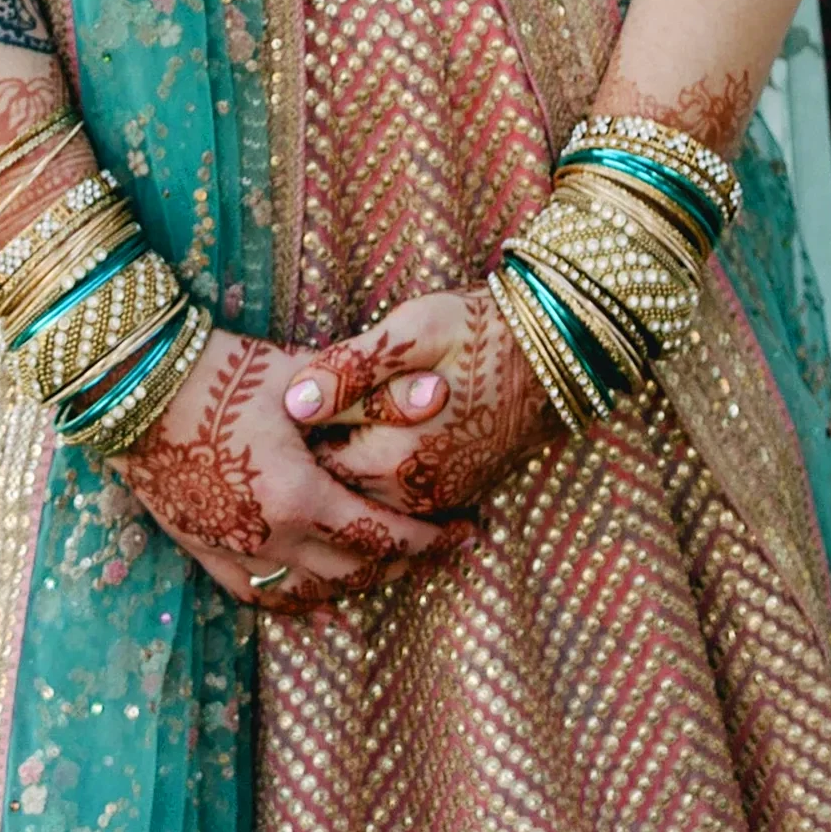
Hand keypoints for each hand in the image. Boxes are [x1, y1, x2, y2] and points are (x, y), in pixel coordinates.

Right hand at [114, 328, 473, 607]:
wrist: (134, 385)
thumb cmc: (222, 370)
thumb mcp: (302, 377)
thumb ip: (373, 394)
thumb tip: (440, 398)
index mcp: (299, 498)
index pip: (383, 539)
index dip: (431, 542)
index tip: (466, 534)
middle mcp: (270, 538)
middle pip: (354, 573)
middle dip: (404, 564)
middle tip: (437, 548)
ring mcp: (234, 551)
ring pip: (311, 592)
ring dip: (356, 583)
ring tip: (387, 564)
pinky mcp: (205, 550)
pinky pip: (263, 594)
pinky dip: (300, 595)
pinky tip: (317, 588)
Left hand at [284, 287, 559, 516]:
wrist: (555, 353)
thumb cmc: (481, 331)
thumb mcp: (415, 331)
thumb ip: (353, 369)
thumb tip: (294, 403)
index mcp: (392, 457)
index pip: (312, 457)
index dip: (290, 430)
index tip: (275, 397)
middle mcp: (410, 494)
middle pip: (333, 483)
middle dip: (312, 451)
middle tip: (291, 413)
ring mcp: (433, 500)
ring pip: (362, 495)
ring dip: (341, 464)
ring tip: (327, 422)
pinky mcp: (452, 495)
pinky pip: (394, 499)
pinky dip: (372, 475)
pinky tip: (367, 436)